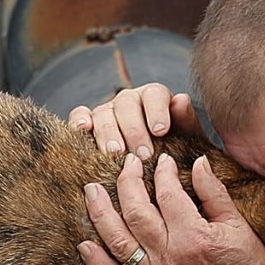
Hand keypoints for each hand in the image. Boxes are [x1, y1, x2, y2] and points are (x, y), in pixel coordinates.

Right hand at [69, 84, 194, 160]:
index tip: (161, 131)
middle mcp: (129, 101)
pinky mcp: (88, 123)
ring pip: (103, 112)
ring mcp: (107, 111)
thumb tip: (181, 100)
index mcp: (155, 98)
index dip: (157, 111)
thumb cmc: (173, 152)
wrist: (153, 170)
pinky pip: (79, 115)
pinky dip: (78, 120)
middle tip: (142, 154)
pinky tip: (83, 130)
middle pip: (126, 104)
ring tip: (116, 153)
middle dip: (134, 129)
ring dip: (108, 133)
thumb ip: (186, 121)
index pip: (154, 94)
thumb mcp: (186, 139)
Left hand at [80, 153, 264, 264]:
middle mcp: (169, 258)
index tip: (162, 161)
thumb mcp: (240, 227)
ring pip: (118, 241)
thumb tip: (199, 162)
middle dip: (127, 182)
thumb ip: (214, 193)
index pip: (167, 194)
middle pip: (135, 212)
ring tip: (92, 191)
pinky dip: (96, 263)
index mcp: (194, 237)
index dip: (162, 172)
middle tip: (127, 163)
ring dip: (100, 213)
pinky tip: (84, 244)